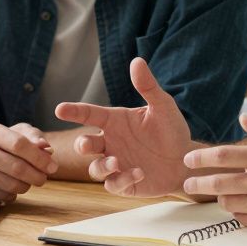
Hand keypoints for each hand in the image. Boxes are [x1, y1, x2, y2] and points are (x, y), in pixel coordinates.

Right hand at [0, 122, 57, 200]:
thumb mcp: (16, 133)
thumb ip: (34, 138)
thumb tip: (46, 148)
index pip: (19, 144)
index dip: (40, 158)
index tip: (53, 166)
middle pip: (17, 167)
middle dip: (37, 175)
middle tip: (44, 178)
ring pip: (11, 184)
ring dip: (26, 186)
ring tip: (27, 181)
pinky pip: (1, 196)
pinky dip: (12, 194)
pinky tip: (10, 187)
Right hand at [55, 58, 193, 196]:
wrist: (186, 160)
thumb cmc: (172, 130)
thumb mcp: (163, 106)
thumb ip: (148, 86)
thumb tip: (137, 61)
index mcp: (115, 122)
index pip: (89, 114)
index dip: (74, 111)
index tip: (59, 109)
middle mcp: (111, 143)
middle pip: (85, 145)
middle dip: (82, 145)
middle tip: (87, 144)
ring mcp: (115, 164)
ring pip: (95, 168)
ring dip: (102, 166)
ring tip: (116, 162)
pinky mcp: (124, 183)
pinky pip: (114, 184)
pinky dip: (122, 179)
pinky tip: (138, 172)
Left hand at [182, 115, 246, 236]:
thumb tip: (242, 117)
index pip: (223, 156)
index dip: (201, 158)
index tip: (188, 160)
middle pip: (217, 182)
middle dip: (197, 183)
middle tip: (188, 184)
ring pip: (228, 202)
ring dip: (224, 196)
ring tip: (227, 192)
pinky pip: (243, 219)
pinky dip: (240, 212)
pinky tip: (246, 205)